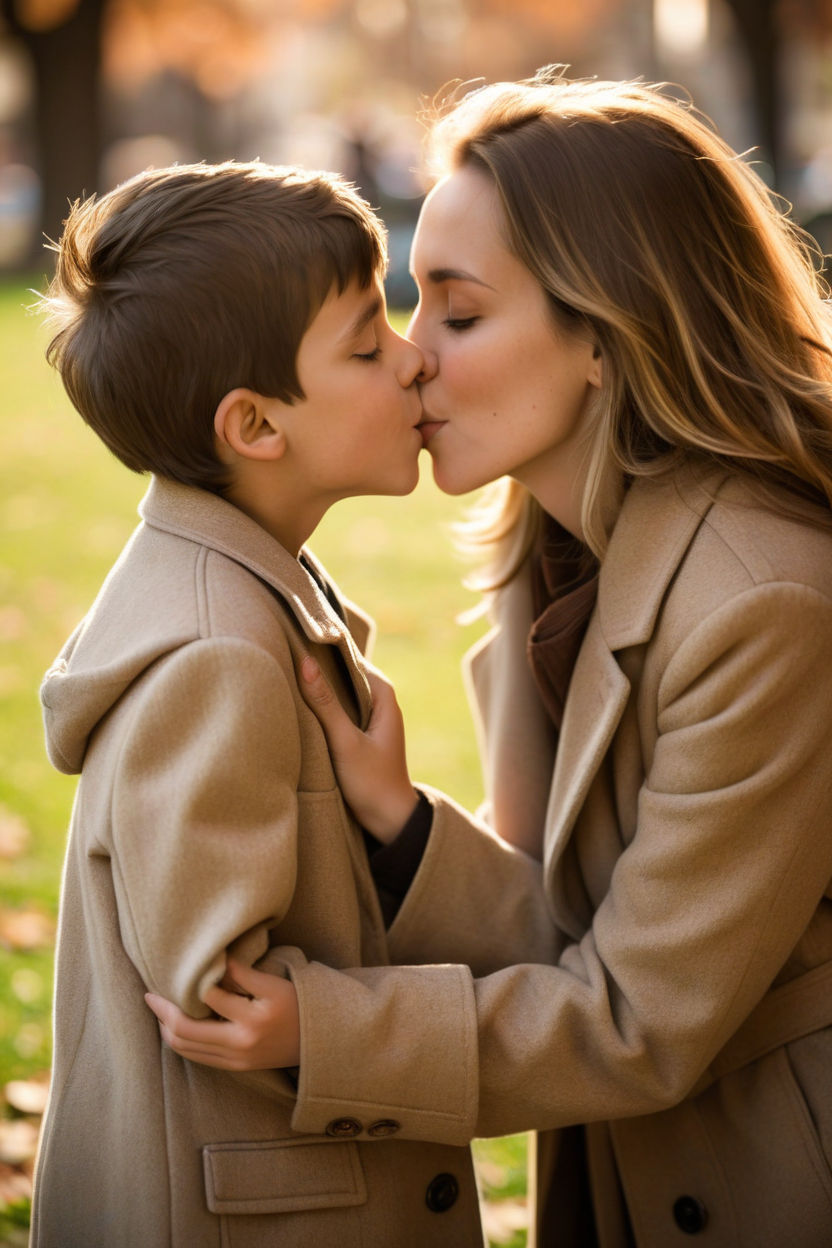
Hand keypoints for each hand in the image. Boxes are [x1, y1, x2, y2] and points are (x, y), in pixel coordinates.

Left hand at [144, 958, 299, 1069]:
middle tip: (149, 994)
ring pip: (186, 1048)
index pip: (210, 996)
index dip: (194, 979)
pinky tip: (175, 1026)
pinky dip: (181, 1041)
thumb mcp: (275, 984)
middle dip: (163, 1011)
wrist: (318, 1042)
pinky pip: (197, 1057)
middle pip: (185, 1031)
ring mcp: (235, 1060)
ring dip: (167, 1028)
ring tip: (158, 1009)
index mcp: (251, 1020)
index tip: (180, 966)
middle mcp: (239, 1045)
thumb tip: (214, 961)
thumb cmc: (298, 1006)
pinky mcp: (234, 1068)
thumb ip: (244, 973)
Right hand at [300, 655, 418, 842]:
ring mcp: (371, 721)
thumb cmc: (371, 782)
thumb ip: (324, 704)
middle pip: (345, 676)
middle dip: (319, 669)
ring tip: (286, 677)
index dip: (327, 649)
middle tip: (285, 655)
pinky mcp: (360, 736)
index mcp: (384, 697)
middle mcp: (380, 704)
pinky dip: (322, 708)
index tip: (298, 639)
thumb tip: (304, 663)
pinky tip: (300, 709)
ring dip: (319, 690)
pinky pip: (339, 712)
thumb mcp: (344, 741)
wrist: (389, 821)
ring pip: (341, 695)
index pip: (352, 660)